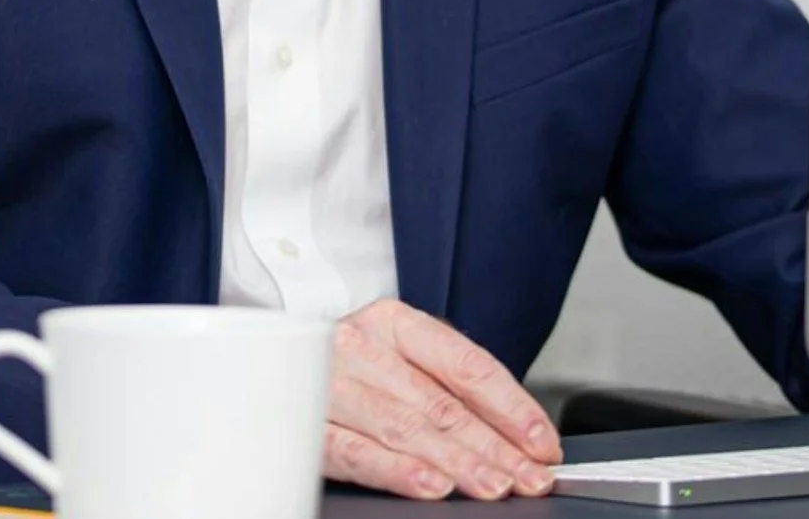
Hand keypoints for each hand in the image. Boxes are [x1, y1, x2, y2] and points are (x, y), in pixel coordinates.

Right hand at [321, 298, 563, 499]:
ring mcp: (330, 384)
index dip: (512, 407)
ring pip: (405, 427)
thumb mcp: (397, 358)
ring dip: (457, 461)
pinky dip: (398, 470)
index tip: (542, 442)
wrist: (266, 358)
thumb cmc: (349, 367)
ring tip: (493, 485)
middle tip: (528, 478)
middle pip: (442, 403)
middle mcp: (361, 346)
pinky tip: (431, 485)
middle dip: (495, 447)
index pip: (467, 365)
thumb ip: (447, 388)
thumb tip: (516, 436)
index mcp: (394, 322)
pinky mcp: (306, 424)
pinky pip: (357, 451)